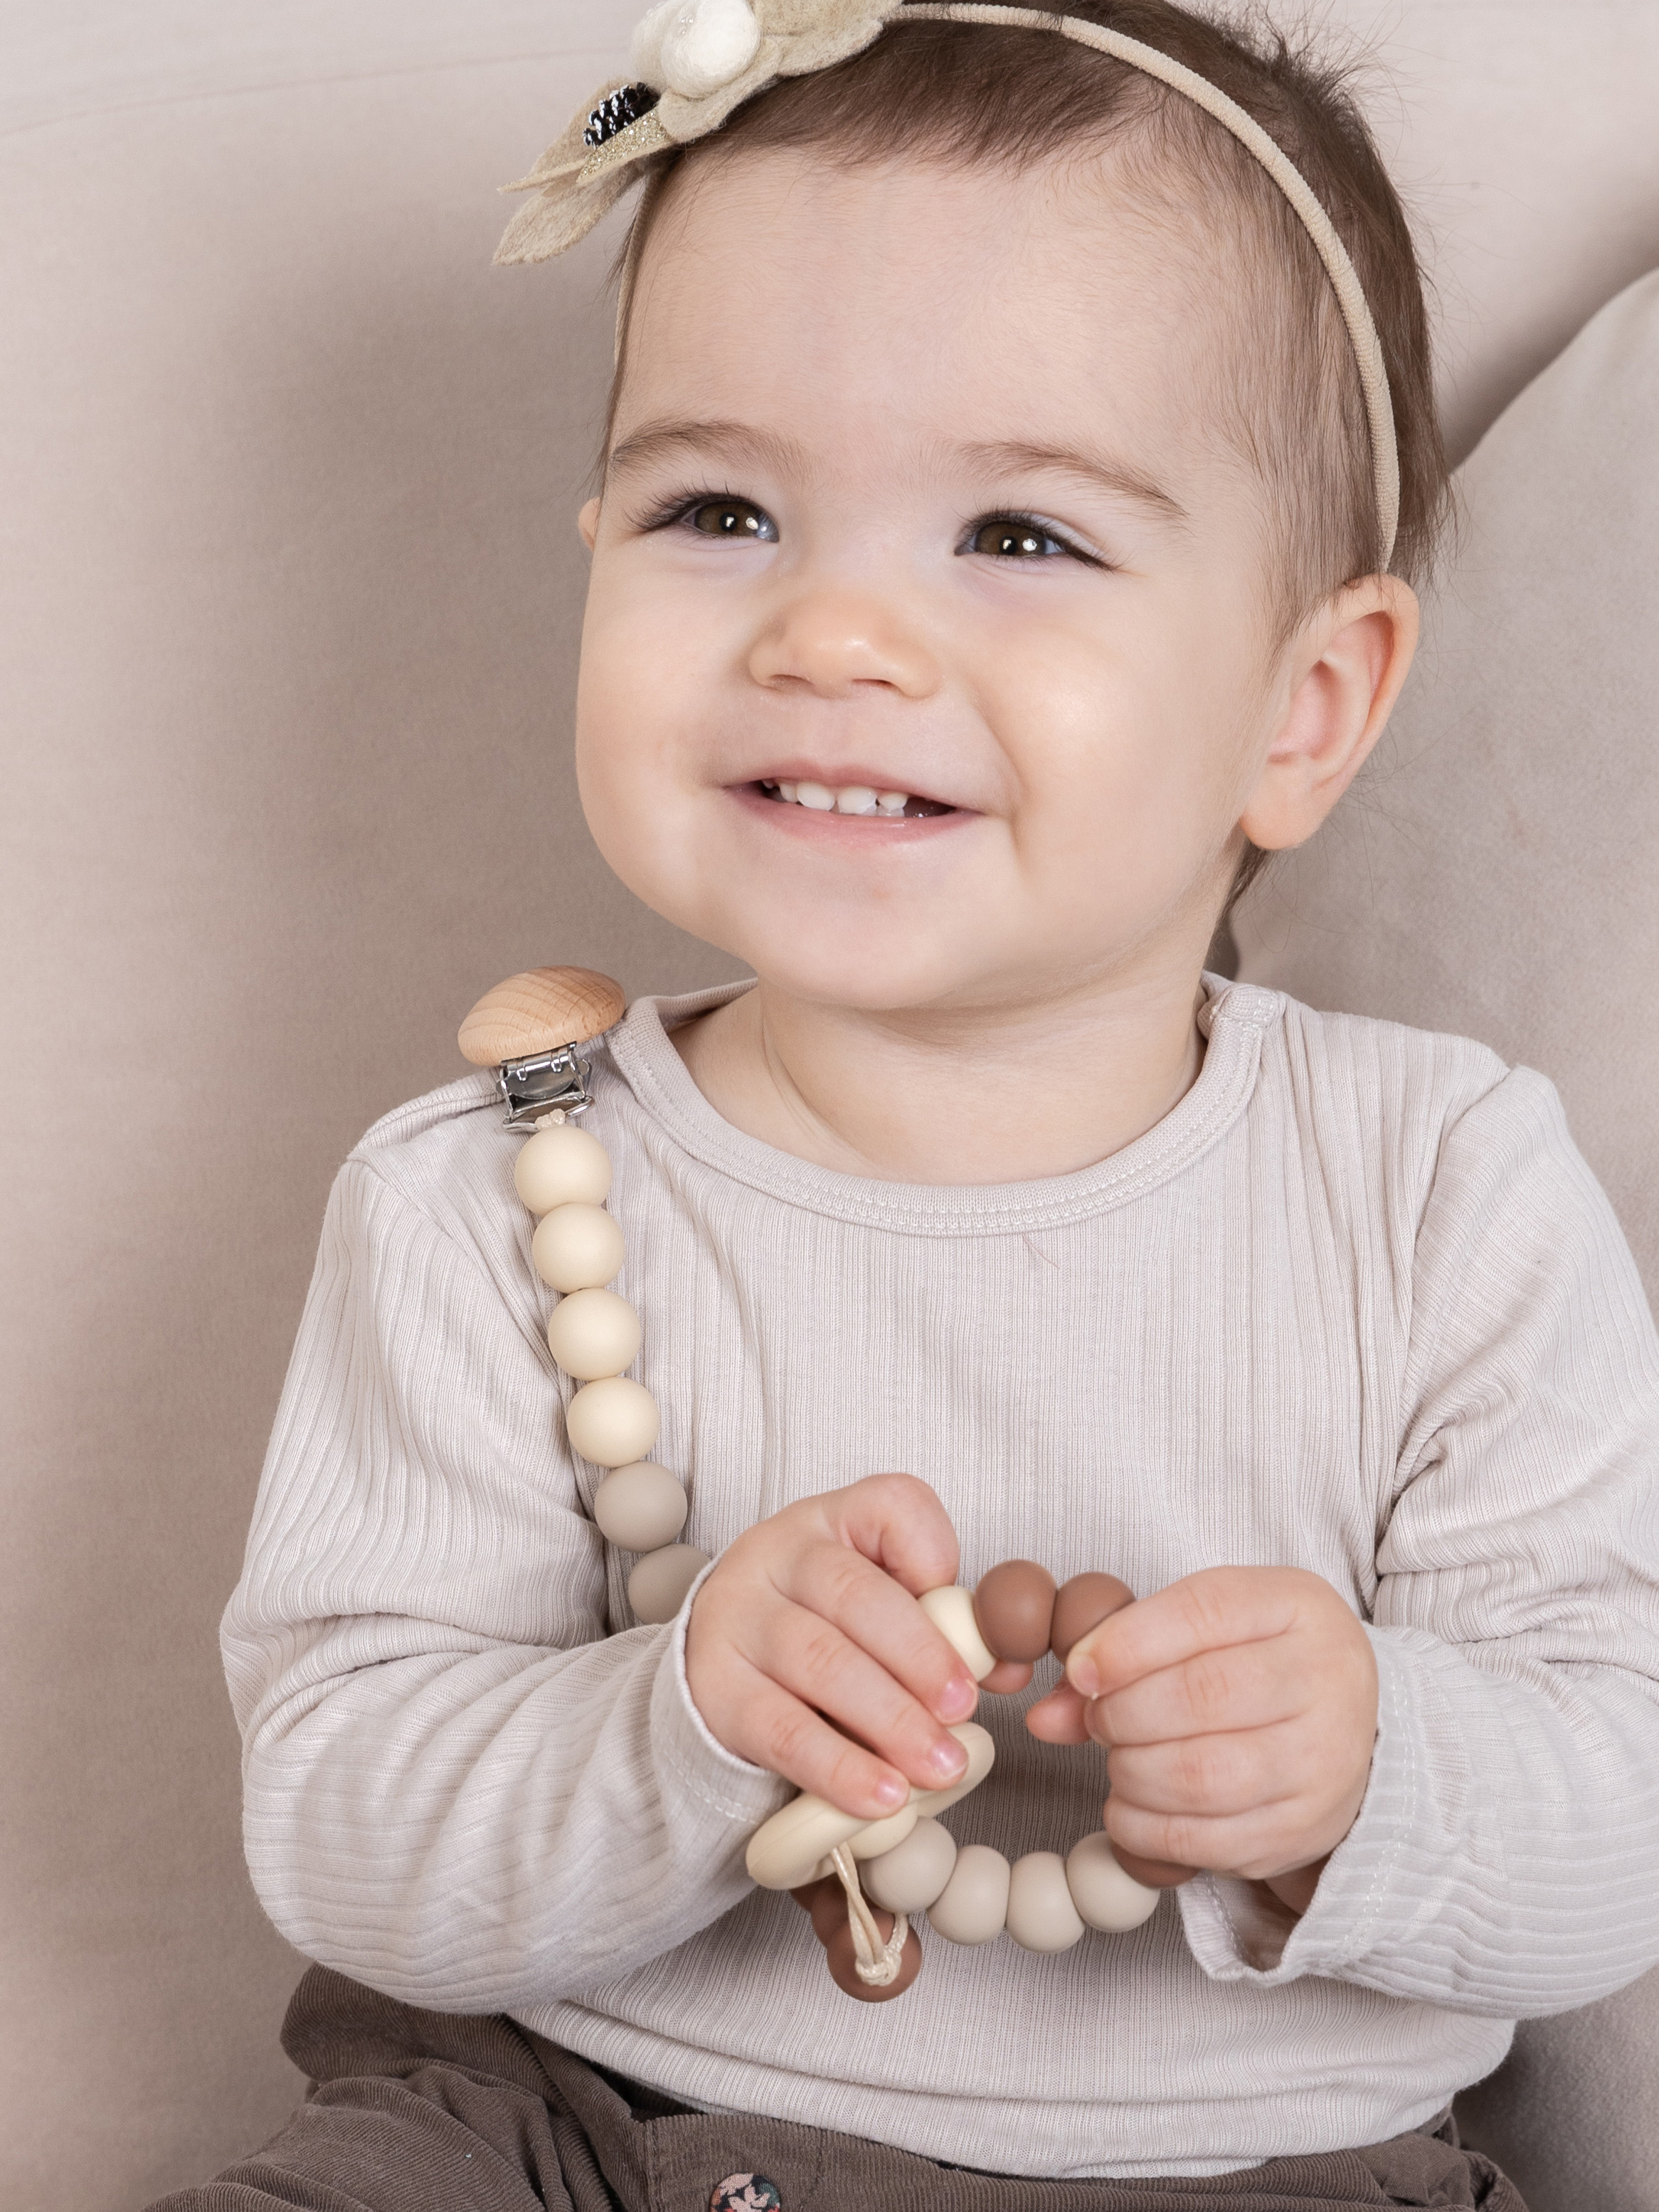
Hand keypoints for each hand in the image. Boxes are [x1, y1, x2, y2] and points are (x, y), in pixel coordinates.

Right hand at [684, 1474, 978, 1818]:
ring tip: (939, 1764)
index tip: (969, 1622)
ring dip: (890, 1720)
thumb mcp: (880, 1608)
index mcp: (831, 1520)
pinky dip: (839, 1767)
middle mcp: (777, 1555)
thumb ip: (946, 1630)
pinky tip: (882, 1794)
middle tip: (963, 1711)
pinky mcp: (717, 1689)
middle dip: (920, 1657)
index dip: (935, 1556)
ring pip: (820, 1661)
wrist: (721, 1661)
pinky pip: (782, 1729)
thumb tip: (1009, 1669)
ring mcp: (738, 1618)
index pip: (890, 1507)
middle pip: (854, 1595)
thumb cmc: (821, 1628)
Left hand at [1025, 1567, 1376, 1909]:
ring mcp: (1322, 1763)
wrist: (1350, 1724)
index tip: (1080, 1669)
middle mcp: (1325, 1681)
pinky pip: (1206, 1842)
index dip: (1126, 1644)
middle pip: (1200, 1697)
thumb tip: (1043, 1717)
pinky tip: (1131, 1804)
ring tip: (1120, 1758)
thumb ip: (1125, 1651)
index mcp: (1297, 1607)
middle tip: (1099, 1717)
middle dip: (1123, 1712)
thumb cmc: (1258, 1659)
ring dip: (1131, 1771)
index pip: (1203, 1613)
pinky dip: (1146, 1828)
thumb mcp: (1205, 1626)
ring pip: (1202, 1776)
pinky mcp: (1302, 1830)